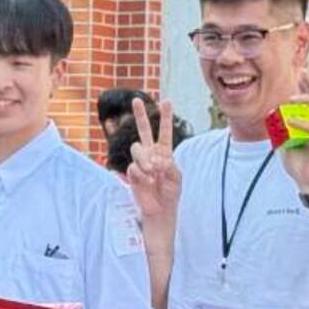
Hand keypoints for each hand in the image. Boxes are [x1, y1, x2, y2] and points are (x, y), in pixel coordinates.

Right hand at [124, 95, 183, 224]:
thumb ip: (169, 166)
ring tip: (153, 172)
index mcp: (164, 151)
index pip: (165, 131)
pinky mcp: (132, 172)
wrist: (160, 209)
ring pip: (137, 148)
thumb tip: (157, 159)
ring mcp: (140, 161)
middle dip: (140, 115)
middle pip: (144, 130)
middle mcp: (150, 153)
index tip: (166, 101)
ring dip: (145, 159)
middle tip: (136, 99)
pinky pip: (133, 166)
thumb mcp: (176, 178)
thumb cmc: (171, 193)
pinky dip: (142, 174)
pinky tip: (148, 182)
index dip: (165, 117)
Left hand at [275, 79, 308, 192]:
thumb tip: (271, 117)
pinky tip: (291, 121)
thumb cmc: (299, 165)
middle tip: (301, 71)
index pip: (308, 102)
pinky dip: (303, 123)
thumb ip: (280, 131)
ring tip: (291, 97)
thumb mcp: (284, 145)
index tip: (296, 74)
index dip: (304, 87)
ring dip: (305, 99)